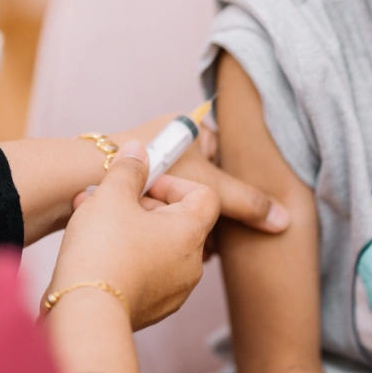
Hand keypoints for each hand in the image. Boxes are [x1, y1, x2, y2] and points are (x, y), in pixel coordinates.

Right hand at [51, 142, 219, 329]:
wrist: (84, 312)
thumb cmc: (103, 249)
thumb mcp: (112, 195)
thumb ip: (129, 168)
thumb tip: (138, 150)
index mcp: (190, 232)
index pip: (204, 195)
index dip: (174, 183)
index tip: (144, 183)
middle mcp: (191, 264)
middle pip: (178, 221)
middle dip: (143, 204)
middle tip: (110, 199)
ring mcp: (174, 291)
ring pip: (157, 246)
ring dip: (130, 228)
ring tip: (93, 219)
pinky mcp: (152, 309)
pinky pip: (145, 272)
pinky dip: (126, 256)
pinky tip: (93, 249)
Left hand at [113, 115, 289, 242]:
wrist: (87, 180)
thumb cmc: (150, 174)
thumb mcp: (209, 187)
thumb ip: (247, 203)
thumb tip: (285, 220)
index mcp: (190, 127)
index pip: (224, 161)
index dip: (227, 193)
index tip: (227, 220)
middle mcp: (170, 139)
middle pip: (202, 183)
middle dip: (205, 213)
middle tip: (208, 241)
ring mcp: (149, 159)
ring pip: (179, 197)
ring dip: (183, 220)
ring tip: (186, 245)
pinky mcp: (129, 181)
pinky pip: (156, 203)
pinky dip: (162, 221)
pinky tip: (161, 243)